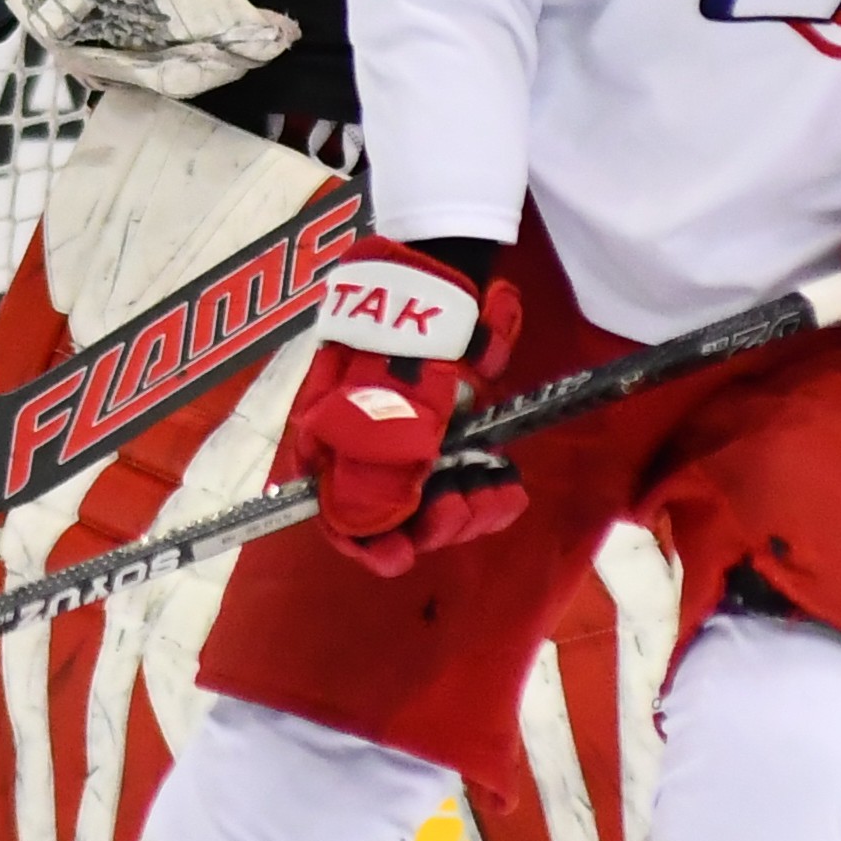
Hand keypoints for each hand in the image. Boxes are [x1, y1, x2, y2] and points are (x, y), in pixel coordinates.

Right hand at [276, 242, 529, 575]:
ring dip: (468, 509)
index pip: (339, 516)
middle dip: (431, 524)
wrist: (442, 282)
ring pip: (438, 505)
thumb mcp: (378, 414)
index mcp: (333, 446)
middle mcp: (370, 451)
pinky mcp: (457, 435)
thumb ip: (369, 480)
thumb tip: (365, 533)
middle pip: (395, 519)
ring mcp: (416, 443)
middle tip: (459, 507)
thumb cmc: (399, 348)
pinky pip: (472, 483)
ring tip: (493, 489)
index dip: (367, 545)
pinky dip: (491, 491)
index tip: (400, 557)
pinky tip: (506, 483)